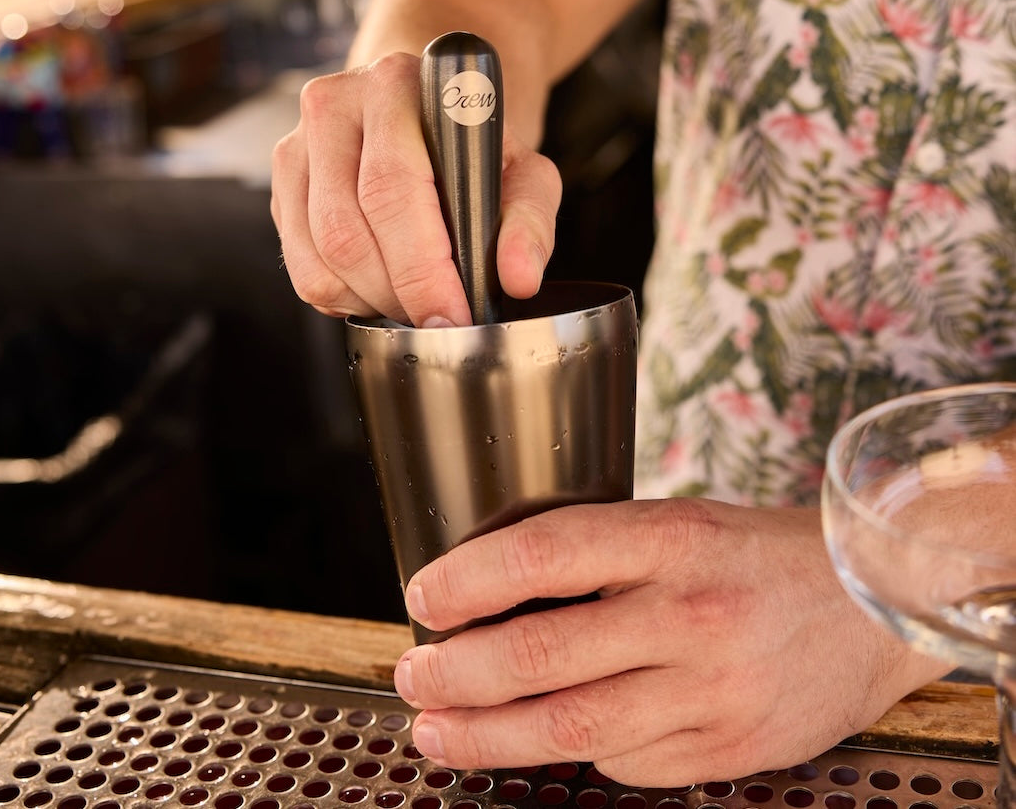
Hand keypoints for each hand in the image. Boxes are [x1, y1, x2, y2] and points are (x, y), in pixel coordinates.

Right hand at [271, 52, 561, 325]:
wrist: (425, 111)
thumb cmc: (473, 144)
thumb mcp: (523, 169)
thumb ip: (529, 221)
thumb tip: (519, 277)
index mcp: (396, 87)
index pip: (392, 189)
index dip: (421, 268)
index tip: (452, 315)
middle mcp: (335, 107)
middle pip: (347, 232)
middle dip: (398, 295)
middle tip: (438, 318)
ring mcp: (297, 146)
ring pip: (321, 258)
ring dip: (371, 300)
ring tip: (414, 300)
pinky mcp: (282, 185)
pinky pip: (302, 267)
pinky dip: (343, 297)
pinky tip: (380, 286)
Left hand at [392, 499, 950, 786]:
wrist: (872, 603)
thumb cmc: (757, 555)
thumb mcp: (679, 521)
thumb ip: (599, 554)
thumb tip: (495, 595)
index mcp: (669, 538)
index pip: (541, 554)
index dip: (466, 579)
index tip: (422, 597)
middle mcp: (687, 615)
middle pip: (538, 655)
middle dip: (455, 674)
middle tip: (412, 676)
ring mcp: (710, 690)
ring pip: (568, 729)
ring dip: (486, 735)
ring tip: (436, 730)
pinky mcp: (730, 749)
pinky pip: (625, 763)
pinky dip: (573, 752)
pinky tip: (544, 740)